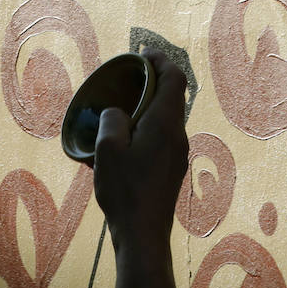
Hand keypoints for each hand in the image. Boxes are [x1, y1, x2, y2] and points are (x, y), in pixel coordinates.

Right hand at [92, 48, 189, 253]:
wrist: (144, 234)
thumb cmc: (125, 191)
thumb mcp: (107, 149)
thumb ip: (113, 120)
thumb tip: (118, 112)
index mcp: (166, 124)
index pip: (174, 78)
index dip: (161, 59)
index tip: (143, 53)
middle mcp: (178, 135)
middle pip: (173, 96)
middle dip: (153, 81)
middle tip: (129, 77)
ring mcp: (178, 154)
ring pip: (168, 118)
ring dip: (149, 106)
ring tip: (122, 108)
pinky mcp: (172, 170)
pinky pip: (163, 137)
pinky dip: (148, 127)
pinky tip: (125, 141)